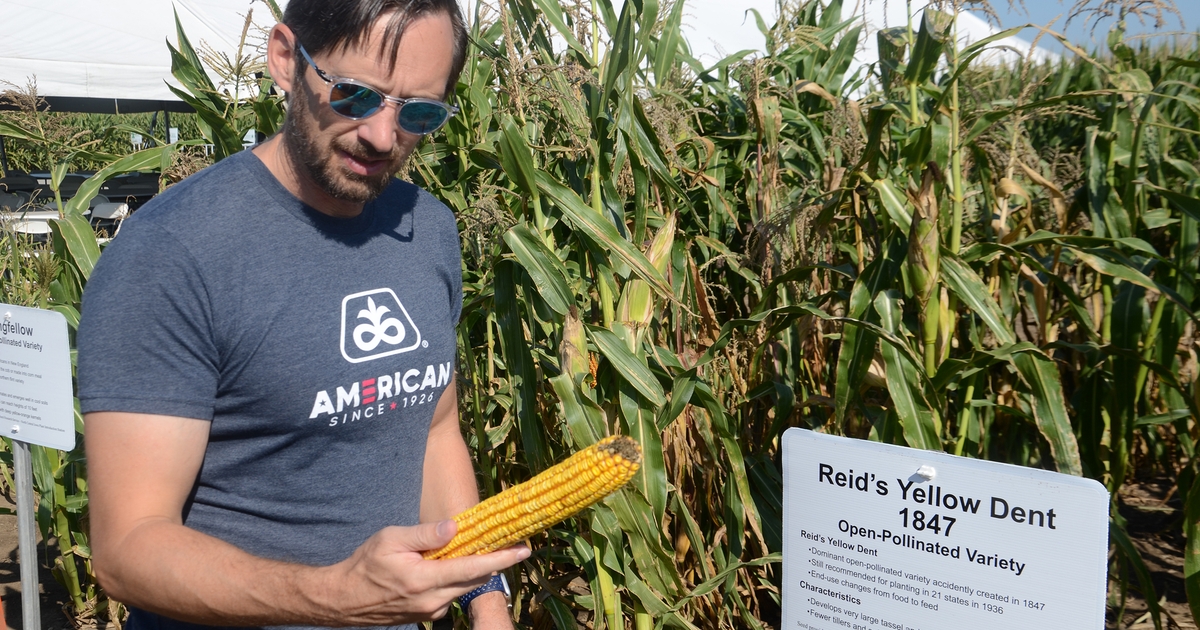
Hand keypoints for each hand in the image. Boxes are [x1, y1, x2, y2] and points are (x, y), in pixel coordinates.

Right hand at [315, 520, 528, 625]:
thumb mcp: (391, 539)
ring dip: (475, 569)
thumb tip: (455, 527)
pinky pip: (450, 595)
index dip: (502, 557)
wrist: (343, 600)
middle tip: (513, 543)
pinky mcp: (427, 615)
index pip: (473, 567)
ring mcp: (430, 611)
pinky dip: (456, 579)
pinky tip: (446, 565)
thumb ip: (425, 535)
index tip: (523, 549)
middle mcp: (432, 600)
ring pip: (464, 588)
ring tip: (479, 549)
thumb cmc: (365, 565)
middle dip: (496, 561)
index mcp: (425, 579)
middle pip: (475, 579)